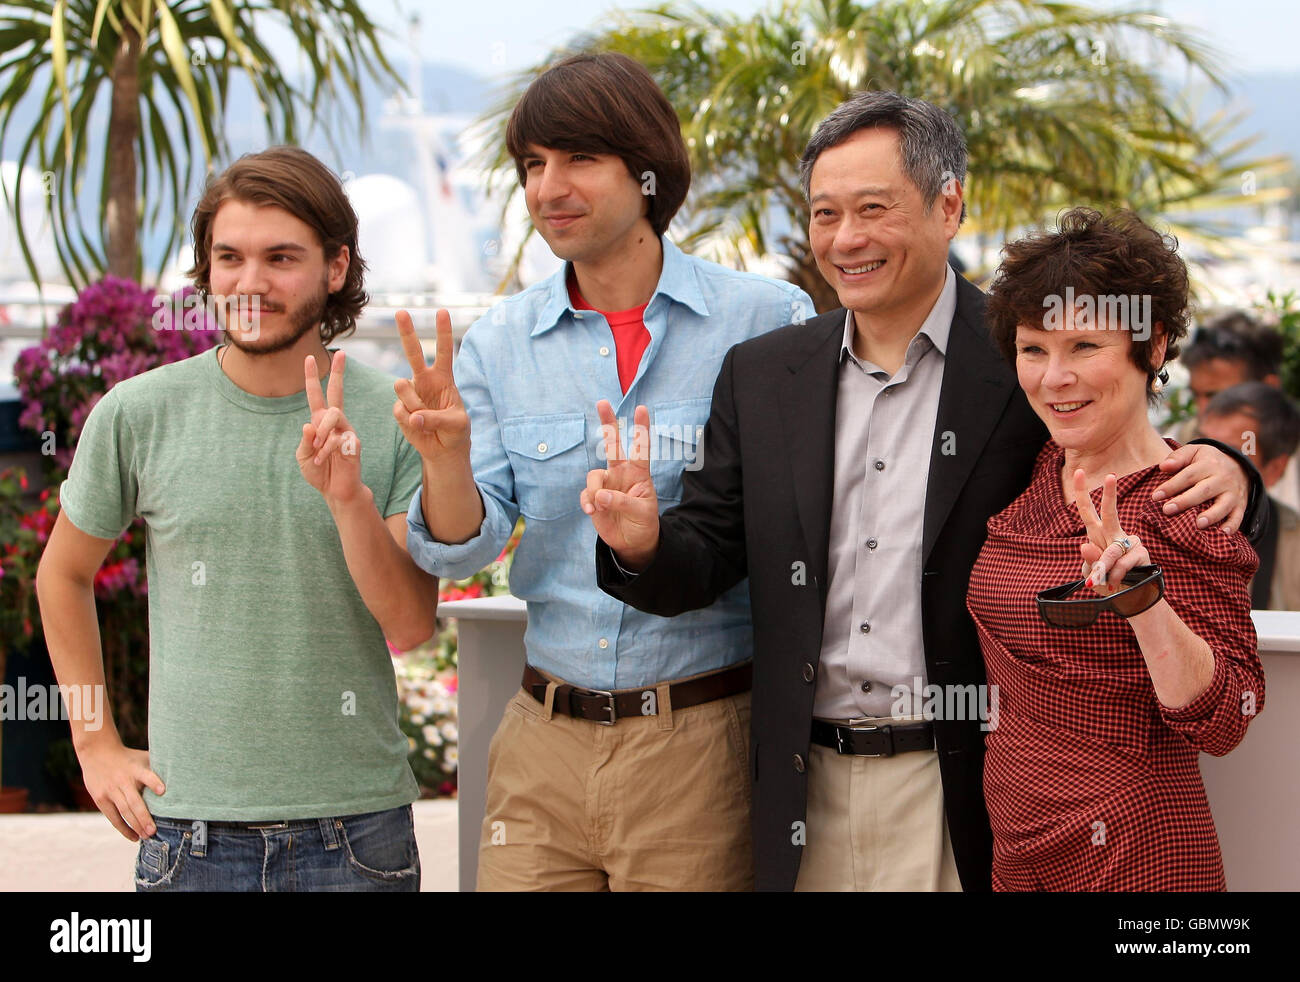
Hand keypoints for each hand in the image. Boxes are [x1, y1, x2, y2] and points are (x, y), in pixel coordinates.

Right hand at [78, 738, 164, 840]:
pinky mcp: (101, 799)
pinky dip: (124, 828)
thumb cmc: (128, 758)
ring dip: (136, 826)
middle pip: (134, 801)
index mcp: (136, 770)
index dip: (154, 782)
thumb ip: (158, 767)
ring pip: (124, 812)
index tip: (163, 791)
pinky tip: (134, 837)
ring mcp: (110, 791)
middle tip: (154, 831)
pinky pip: (113, 817)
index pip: (146, 775)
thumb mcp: (143, 758)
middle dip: (144, 817)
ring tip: (147, 836)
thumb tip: (184, 773)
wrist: (97, 753)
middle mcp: (123, 781)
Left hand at [297, 351, 363, 503]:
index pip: (316, 395)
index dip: (312, 378)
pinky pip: (337, 438)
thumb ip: (305, 440)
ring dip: (321, 434)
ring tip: (317, 454)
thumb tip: (310, 423)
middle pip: (336, 392)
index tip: (309, 358)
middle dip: (338, 373)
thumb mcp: (303, 456)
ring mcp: (347, 430)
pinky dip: (325, 451)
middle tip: (342, 354)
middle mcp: (335, 422)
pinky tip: (323, 461)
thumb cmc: (319, 472)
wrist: (335, 491)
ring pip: (333, 415)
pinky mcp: (354, 442)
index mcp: (320, 422)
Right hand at [393, 309, 469, 462]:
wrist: (443, 449)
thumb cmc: (455, 432)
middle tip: (401, 311)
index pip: (444, 351)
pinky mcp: (400, 409)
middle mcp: (425, 380)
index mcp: (444, 378)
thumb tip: (415, 416)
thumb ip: (437, 419)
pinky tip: (418, 427)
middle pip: (413, 352)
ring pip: (402, 387)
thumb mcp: (456, 425)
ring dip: (415, 405)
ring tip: (426, 419)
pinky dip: (410, 422)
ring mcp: (410, 393)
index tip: (442, 311)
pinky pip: (400, 410)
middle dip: (407, 332)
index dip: (443, 332)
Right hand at [581, 401, 659, 568]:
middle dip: (608, 423)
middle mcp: (621, 474)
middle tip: (602, 402)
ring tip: (601, 506)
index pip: (641, 448)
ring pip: (594, 475)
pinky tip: (592, 512)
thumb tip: (601, 496)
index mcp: (638, 473)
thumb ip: (623, 502)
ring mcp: (606, 485)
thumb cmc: (643, 523)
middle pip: (612, 445)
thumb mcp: (642, 512)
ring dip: (595, 490)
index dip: (641, 428)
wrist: (632, 542)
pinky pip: (586, 494)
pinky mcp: (594, 498)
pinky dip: (587, 502)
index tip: (642, 408)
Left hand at [1073, 469, 1151, 594]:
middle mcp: (1114, 535)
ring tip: (1102, 580)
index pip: (1088, 511)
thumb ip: (1088, 561)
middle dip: (1109, 494)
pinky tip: (1115, 582)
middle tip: (1111, 475)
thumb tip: (1084, 545)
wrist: (1129, 599)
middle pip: (1109, 513)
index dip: (1083, 492)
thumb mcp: (1091, 573)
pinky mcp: (1142, 555)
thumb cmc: (1107, 583)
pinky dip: (1115, 575)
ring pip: (1112, 551)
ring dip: (1104, 567)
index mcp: (1098, 534)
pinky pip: (1123, 564)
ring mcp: (1130, 543)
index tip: (1079, 471)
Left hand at [1153, 443, 1246, 531]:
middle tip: (1167, 510)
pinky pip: (1238, 516)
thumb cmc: (1207, 461)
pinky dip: (1232, 525)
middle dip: (1185, 501)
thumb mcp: (1194, 452)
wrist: (1238, 466)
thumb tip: (1163, 466)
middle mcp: (1222, 479)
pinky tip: (1223, 534)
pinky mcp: (1241, 505)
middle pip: (1204, 490)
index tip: (1155, 496)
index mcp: (1208, 464)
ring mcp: (1233, 493)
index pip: (1188, 475)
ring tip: (1198, 524)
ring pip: (1223, 505)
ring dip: (1211, 516)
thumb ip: (1178, 457)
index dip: (1171, 486)